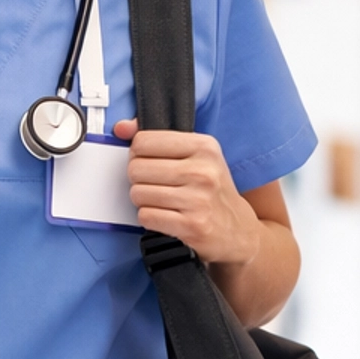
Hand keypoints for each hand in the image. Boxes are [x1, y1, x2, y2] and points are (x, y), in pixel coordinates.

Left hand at [113, 121, 260, 264]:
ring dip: (144, 200)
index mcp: (204, 147)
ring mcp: (198, 200)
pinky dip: (150, 218)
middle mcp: (203, 171)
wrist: (238, 230)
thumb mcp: (196, 156)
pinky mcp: (192, 226)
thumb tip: (121, 128)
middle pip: (136, 168)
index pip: (144, 141)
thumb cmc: (212, 190)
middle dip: (139, 179)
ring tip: (162, 201)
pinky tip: (166, 216)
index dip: (138, 154)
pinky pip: (146, 216)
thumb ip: (157, 139)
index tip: (150, 162)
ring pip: (138, 194)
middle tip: (156, 185)